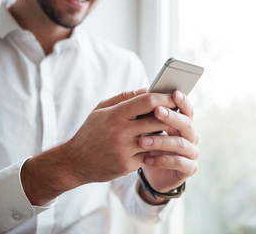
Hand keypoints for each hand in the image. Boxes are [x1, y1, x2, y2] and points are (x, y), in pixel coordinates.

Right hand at [21, 88, 177, 204]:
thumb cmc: (91, 132)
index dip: (164, 97)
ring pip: (157, 138)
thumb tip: (147, 89)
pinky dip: (155, 147)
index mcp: (114, 115)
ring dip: (165, 132)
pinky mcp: (128, 166)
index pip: (147, 101)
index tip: (174, 95)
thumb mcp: (101, 109)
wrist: (76, 162)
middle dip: (172, 115)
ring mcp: (125, 150)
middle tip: (180, 111)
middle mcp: (121, 132)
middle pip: (157, 119)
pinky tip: (157, 143)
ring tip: (171, 127)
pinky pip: (150, 154)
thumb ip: (124, 97)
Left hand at [138, 91, 198, 199]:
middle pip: (187, 124)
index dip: (183, 102)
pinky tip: (146, 159)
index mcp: (183, 124)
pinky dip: (162, 160)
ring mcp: (191, 153)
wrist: (152, 174)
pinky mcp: (189, 168)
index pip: (187, 110)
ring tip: (141, 141)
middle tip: (157, 111)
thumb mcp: (147, 130)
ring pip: (181, 144)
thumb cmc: (149, 147)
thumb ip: (148, 115)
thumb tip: (143, 93)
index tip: (174, 93)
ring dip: (161, 141)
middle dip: (172, 117)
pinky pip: (179, 163)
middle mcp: (191, 137)